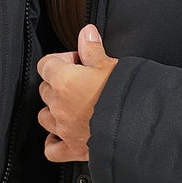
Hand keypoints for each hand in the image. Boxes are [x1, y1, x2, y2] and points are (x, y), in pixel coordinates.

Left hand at [36, 25, 117, 162]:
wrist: (136, 128)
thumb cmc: (125, 96)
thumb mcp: (111, 66)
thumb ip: (93, 49)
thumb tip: (86, 33)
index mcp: (65, 81)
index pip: (46, 64)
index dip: (61, 60)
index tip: (77, 61)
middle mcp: (59, 105)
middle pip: (45, 89)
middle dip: (59, 84)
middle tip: (80, 82)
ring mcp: (64, 129)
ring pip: (44, 116)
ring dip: (54, 111)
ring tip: (70, 107)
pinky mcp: (72, 149)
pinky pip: (51, 149)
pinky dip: (53, 142)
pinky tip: (61, 137)